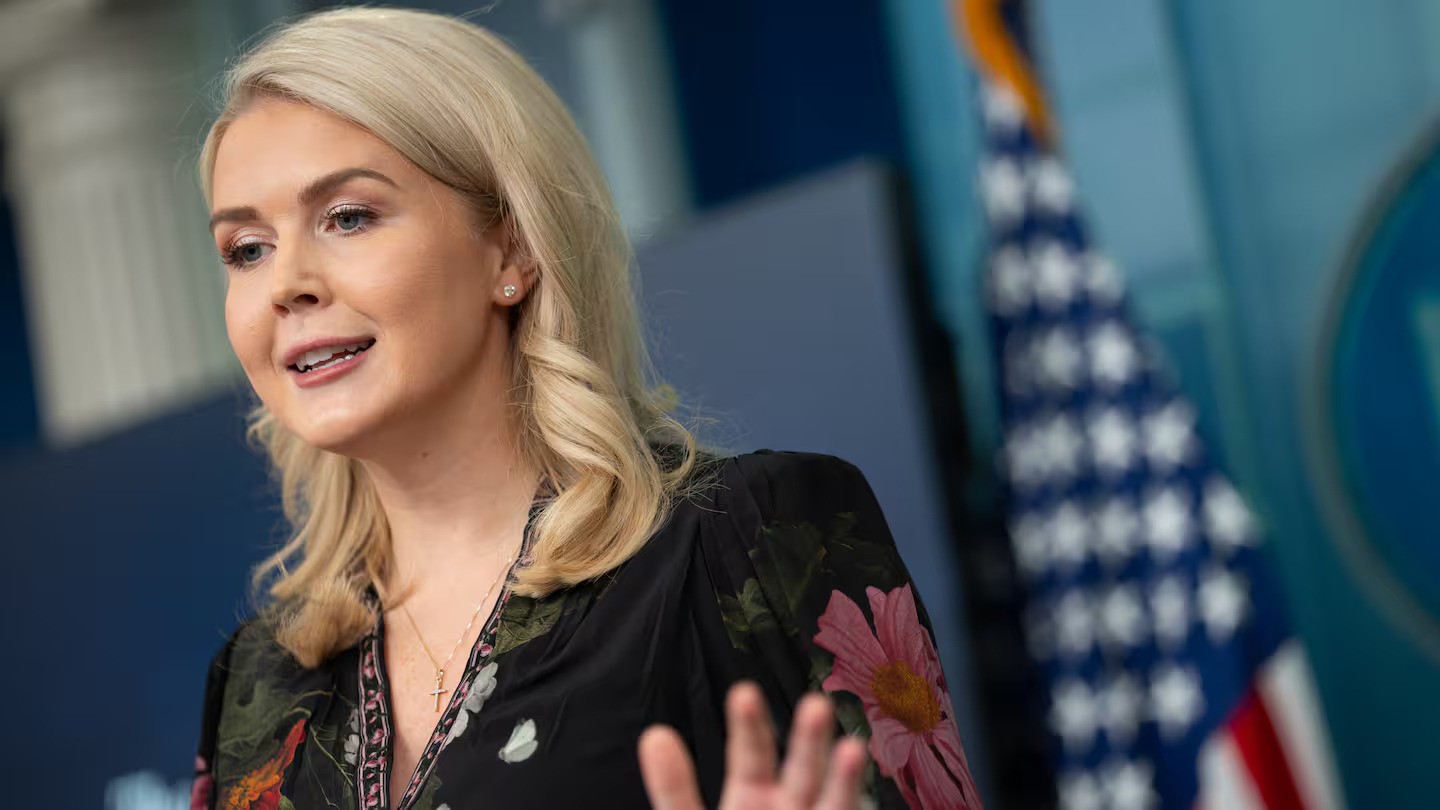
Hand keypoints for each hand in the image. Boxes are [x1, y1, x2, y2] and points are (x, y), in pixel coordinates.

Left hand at [638, 681, 867, 809]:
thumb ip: (675, 790)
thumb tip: (654, 736)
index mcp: (752, 797)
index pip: (752, 753)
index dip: (749, 726)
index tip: (744, 694)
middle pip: (803, 770)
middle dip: (809, 740)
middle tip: (814, 705)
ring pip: (834, 803)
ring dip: (843, 779)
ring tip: (851, 749)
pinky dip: (848, 801)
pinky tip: (860, 796)